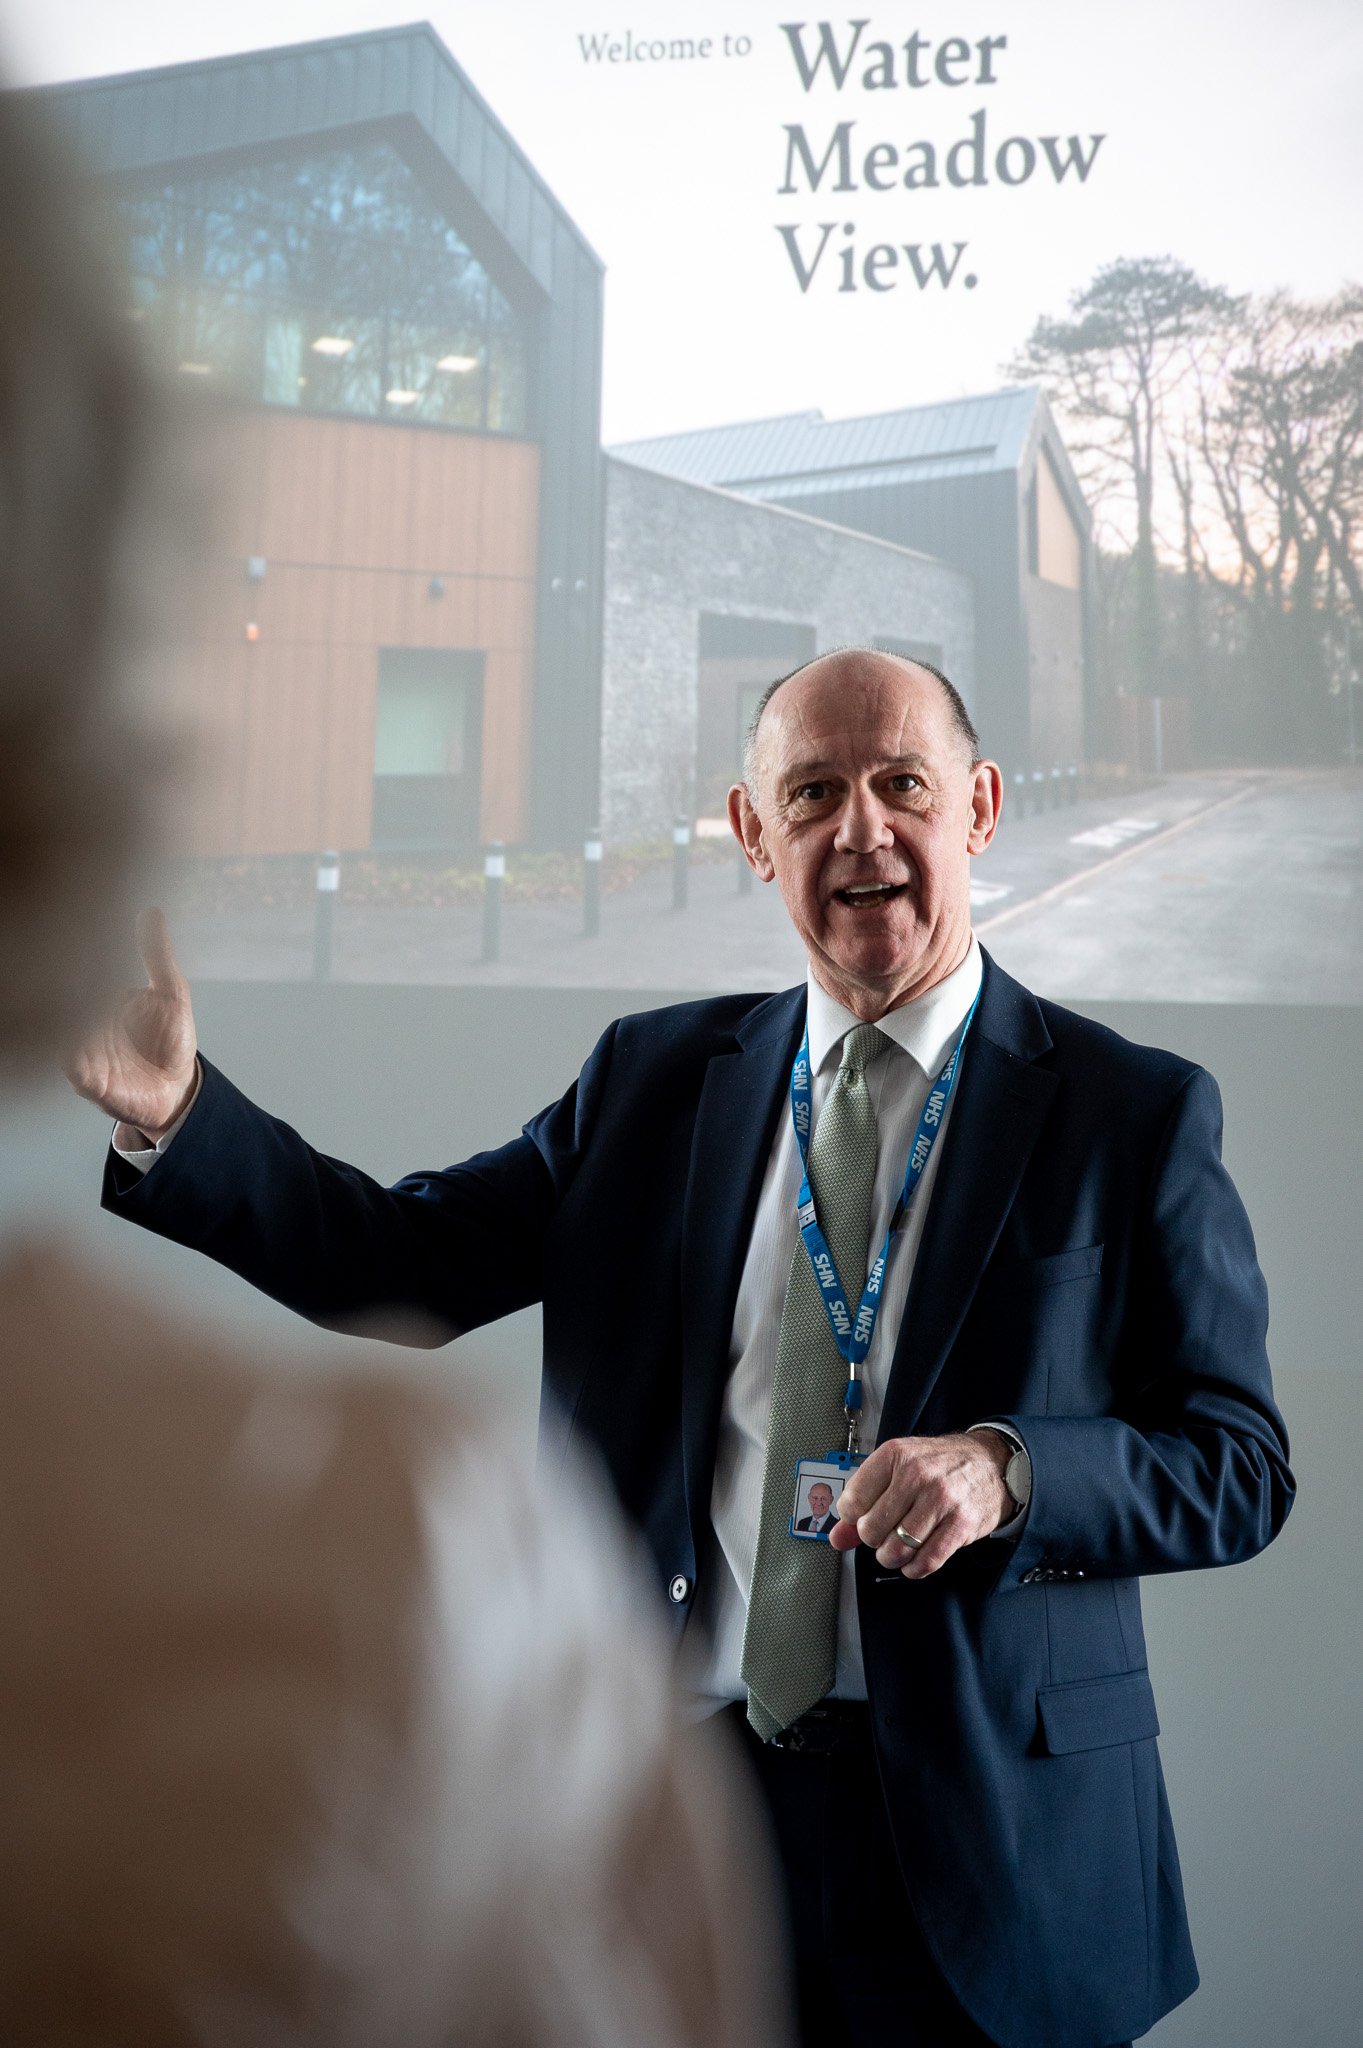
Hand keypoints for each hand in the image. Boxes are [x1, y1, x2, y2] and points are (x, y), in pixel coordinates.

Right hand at [63, 908, 197, 1140]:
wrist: (179, 1090)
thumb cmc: (168, 1040)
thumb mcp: (170, 993)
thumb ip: (158, 955)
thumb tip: (151, 911)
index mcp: (101, 1000)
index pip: (82, 974)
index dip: (77, 956)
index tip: (75, 935)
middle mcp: (87, 1025)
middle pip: (65, 1001)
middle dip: (65, 985)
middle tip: (74, 968)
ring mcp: (85, 1052)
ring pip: (62, 1030)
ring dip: (68, 1018)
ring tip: (80, 1003)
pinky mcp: (91, 1081)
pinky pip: (72, 1065)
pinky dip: (71, 1052)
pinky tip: (77, 1040)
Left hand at [828, 1431, 1010, 1578]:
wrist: (991, 1463)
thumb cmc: (940, 1465)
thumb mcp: (898, 1469)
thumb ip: (864, 1501)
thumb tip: (837, 1537)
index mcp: (894, 1455)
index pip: (852, 1502)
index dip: (852, 1519)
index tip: (862, 1518)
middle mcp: (917, 1474)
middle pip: (871, 1529)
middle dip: (874, 1540)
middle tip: (885, 1533)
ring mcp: (941, 1499)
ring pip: (897, 1549)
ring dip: (893, 1557)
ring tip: (898, 1548)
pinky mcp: (961, 1524)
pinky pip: (926, 1561)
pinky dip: (914, 1568)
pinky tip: (914, 1560)